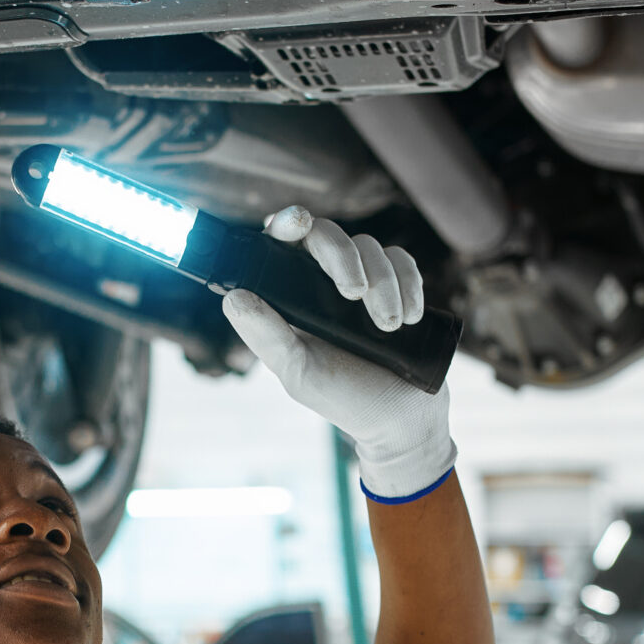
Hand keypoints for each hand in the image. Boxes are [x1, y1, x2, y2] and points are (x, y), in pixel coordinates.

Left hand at [220, 206, 455, 501]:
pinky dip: (409, 284)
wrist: (401, 420)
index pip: (281, 244)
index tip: (298, 223)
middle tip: (355, 295)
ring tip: (390, 328)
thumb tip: (233, 296)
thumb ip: (267, 336)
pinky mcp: (399, 286)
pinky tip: (409, 319)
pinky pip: (403, 261)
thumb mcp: (299, 373)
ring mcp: (363, 282)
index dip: (286, 223)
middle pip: (327, 234)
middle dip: (343, 258)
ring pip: (370, 247)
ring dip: (384, 283)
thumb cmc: (343, 398)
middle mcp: (323, 284)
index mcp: (291, 298)